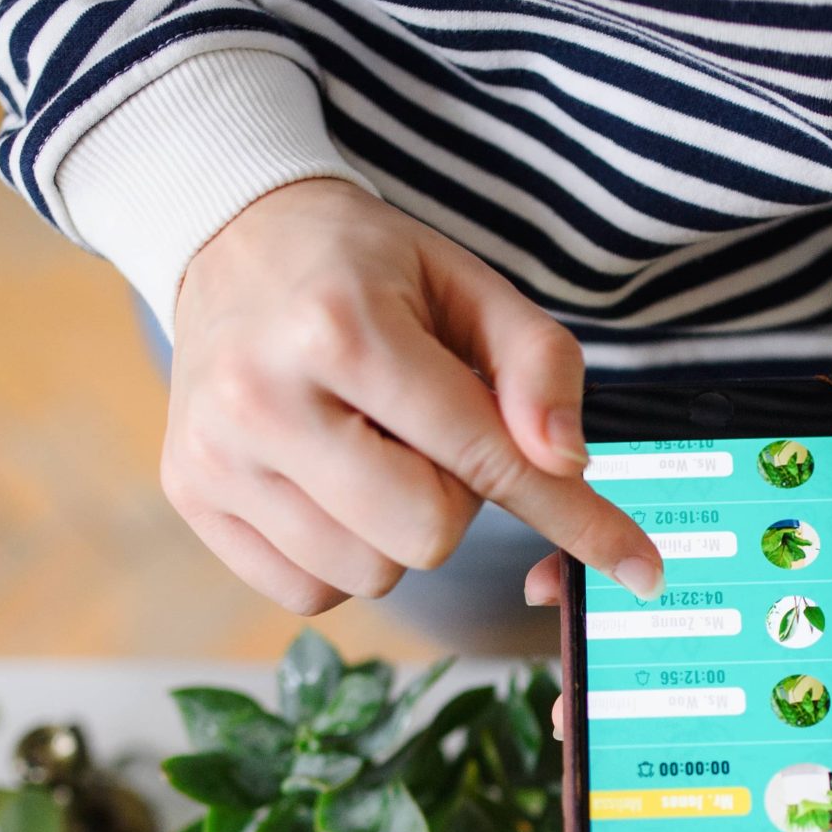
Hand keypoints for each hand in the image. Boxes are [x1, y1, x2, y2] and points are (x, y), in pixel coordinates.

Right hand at [163, 178, 664, 614]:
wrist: (229, 238)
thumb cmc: (367, 270)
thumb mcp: (469, 284)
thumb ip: (540, 365)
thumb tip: (567, 465)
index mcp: (342, 331)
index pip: (485, 458)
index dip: (573, 517)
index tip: (641, 569)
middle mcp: (263, 399)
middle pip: (427, 535)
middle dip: (455, 499)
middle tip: (425, 433)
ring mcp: (216, 456)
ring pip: (372, 575)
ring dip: (397, 529)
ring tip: (368, 447)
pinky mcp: (190, 496)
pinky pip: (311, 593)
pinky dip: (342, 553)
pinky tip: (327, 481)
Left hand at [525, 255, 831, 759]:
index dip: (824, 769)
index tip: (741, 808)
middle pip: (808, 688)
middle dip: (722, 723)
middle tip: (616, 741)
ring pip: (763, 634)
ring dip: (682, 651)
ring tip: (588, 676)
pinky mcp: (814, 521)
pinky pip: (743, 569)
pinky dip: (682, 576)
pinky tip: (598, 578)